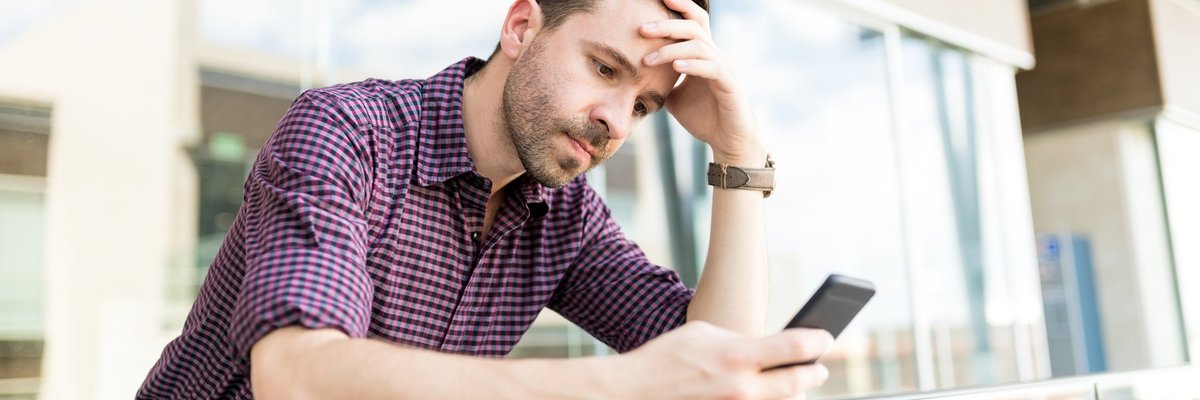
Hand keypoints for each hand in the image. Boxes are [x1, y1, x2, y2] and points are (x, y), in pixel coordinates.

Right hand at [613, 321, 833, 399]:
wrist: (634, 392)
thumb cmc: (667, 356)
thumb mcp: (705, 333)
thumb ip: (740, 340)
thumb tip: (765, 348)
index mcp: (737, 356)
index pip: (796, 348)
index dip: (819, 341)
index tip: (826, 338)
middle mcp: (742, 388)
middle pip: (799, 382)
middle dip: (814, 372)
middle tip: (819, 367)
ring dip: (791, 390)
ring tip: (796, 381)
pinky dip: (767, 399)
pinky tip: (769, 392)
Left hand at [640, 0, 763, 165]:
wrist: (727, 142)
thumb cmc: (703, 118)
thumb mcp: (674, 97)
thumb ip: (659, 82)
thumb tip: (633, 77)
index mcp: (704, 54)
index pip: (694, 20)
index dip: (679, 6)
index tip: (657, 0)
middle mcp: (717, 55)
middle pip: (694, 26)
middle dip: (667, 24)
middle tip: (642, 29)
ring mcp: (725, 68)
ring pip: (700, 45)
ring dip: (671, 50)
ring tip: (648, 60)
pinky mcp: (731, 85)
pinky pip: (712, 68)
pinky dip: (692, 65)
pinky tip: (675, 67)